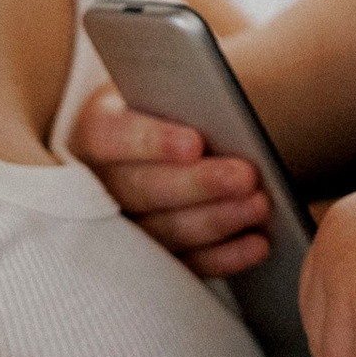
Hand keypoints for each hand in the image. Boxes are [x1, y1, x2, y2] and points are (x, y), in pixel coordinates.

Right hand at [71, 85, 272, 280]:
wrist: (155, 145)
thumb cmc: (166, 111)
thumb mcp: (164, 93)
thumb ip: (181, 98)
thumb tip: (223, 110)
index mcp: (95, 132)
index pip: (110, 137)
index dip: (151, 142)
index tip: (194, 143)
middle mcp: (99, 184)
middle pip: (142, 190)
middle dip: (198, 185)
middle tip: (246, 177)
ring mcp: (122, 228)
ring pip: (163, 231)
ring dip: (216, 220)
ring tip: (260, 206)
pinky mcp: (151, 260)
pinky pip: (185, 264)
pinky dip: (224, 257)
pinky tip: (257, 244)